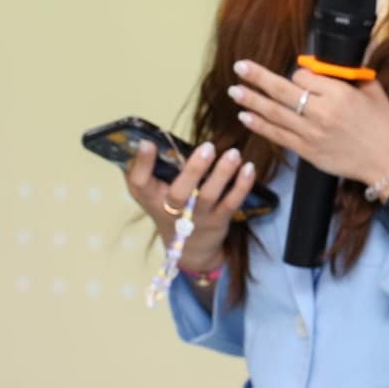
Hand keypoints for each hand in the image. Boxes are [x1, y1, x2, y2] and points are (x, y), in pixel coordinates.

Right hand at [123, 138, 254, 271]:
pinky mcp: (218, 220)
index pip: (139, 182)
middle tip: (208, 146)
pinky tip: (249, 168)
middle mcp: (171, 210)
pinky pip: (231, 203)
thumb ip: (148, 170)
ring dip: (223, 173)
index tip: (148, 142)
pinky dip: (242, 186)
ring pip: (208, 196)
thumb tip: (145, 139)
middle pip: (179, 193)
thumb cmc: (169, 208)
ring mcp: (196, 217)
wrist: (191, 248)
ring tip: (234, 153)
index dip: (142, 163)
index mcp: (150, 198)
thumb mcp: (151, 193)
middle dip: (194, 170)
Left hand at [229, 59, 388, 190]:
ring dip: (252, 100)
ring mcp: (311, 133)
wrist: (387, 160)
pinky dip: (260, 125)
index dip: (299, 74)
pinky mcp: (307, 151)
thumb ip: (350, 76)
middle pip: (282, 91)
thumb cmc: (384, 124)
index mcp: (338, 94)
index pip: (304, 76)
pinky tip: (245, 116)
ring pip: (274, 113)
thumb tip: (328, 67)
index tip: (301, 76)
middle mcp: (321, 112)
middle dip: (258, 77)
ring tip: (235, 90)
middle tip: (240, 67)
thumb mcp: (373, 91)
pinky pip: (278, 135)